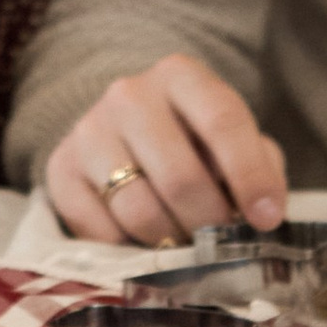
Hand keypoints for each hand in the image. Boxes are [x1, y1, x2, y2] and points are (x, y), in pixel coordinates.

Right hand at [43, 54, 286, 245]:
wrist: (122, 129)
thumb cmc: (192, 139)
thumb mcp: (231, 138)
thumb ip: (257, 165)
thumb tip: (264, 213)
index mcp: (180, 76)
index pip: (222, 122)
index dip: (250, 176)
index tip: (266, 220)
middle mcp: (129, 95)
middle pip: (180, 178)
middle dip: (209, 224)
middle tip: (222, 245)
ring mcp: (89, 131)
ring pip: (140, 212)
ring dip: (170, 244)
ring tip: (183, 245)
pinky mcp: (60, 169)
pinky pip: (101, 232)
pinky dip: (129, 250)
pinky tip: (142, 241)